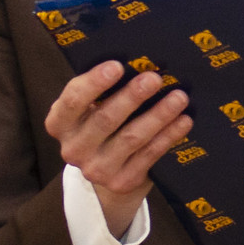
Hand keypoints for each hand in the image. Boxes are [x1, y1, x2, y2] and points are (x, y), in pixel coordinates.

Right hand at [44, 62, 192, 234]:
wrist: (108, 170)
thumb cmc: (100, 124)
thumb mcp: (89, 108)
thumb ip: (101, 89)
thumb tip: (137, 62)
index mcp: (60, 123)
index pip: (73, 100)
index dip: (95, 82)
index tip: (117, 65)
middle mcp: (73, 148)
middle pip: (105, 119)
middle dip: (132, 97)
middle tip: (155, 78)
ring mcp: (96, 169)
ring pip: (131, 138)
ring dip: (158, 115)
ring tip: (179, 97)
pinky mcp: (121, 182)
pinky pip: (149, 155)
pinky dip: (168, 136)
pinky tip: (183, 121)